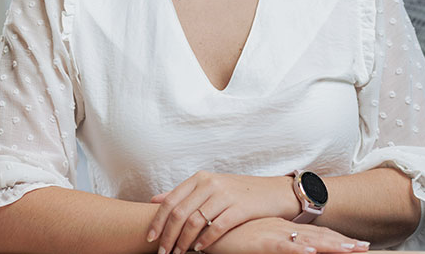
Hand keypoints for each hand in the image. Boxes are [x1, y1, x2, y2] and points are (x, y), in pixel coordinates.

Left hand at [146, 171, 299, 253]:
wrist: (274, 192)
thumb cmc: (239, 192)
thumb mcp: (209, 187)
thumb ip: (183, 194)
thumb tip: (154, 200)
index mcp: (200, 178)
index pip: (171, 201)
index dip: (157, 221)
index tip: (150, 239)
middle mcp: (210, 184)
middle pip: (179, 213)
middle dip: (168, 237)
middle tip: (163, 253)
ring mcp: (225, 195)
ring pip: (195, 222)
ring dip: (183, 242)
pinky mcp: (240, 208)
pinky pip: (216, 227)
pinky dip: (205, 241)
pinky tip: (200, 249)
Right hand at [206, 217, 370, 253]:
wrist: (208, 228)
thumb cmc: (232, 237)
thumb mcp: (258, 243)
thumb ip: (276, 245)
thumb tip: (297, 249)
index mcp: (283, 229)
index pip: (316, 234)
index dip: (337, 239)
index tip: (358, 245)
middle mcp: (282, 229)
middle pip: (319, 236)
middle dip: (343, 243)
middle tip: (365, 246)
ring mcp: (273, 233)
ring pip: (307, 240)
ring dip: (329, 245)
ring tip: (350, 249)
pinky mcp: (260, 241)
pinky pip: (282, 246)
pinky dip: (297, 249)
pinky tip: (310, 251)